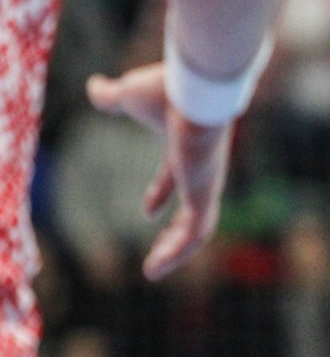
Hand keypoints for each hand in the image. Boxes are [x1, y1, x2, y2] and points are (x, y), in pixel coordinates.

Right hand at [86, 63, 232, 280]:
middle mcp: (202, 167)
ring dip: (177, 249)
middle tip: (161, 251)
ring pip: (199, 226)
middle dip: (177, 229)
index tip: (148, 211)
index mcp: (186, 146)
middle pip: (194, 205)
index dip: (161, 192)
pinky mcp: (205, 192)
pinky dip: (179, 252)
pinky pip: (197, 231)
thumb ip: (112, 96)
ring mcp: (207, 181)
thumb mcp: (130, 96)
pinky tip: (156, 267)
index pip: (176, 175)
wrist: (197, 88)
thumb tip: (95, 86)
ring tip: (154, 270)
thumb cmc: (167, 90)